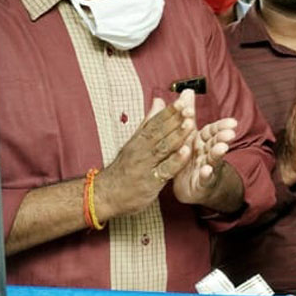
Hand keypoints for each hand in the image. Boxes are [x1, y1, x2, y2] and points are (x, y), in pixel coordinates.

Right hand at [99, 94, 195, 219]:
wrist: (105, 195)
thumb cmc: (125, 167)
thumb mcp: (134, 142)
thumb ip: (149, 122)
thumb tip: (159, 101)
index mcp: (139, 140)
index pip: (155, 123)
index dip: (169, 112)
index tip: (182, 101)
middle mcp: (141, 150)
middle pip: (159, 133)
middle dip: (175, 120)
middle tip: (189, 108)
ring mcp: (146, 166)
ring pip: (163, 148)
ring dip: (177, 136)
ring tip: (190, 124)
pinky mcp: (151, 182)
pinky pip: (165, 170)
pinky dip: (175, 160)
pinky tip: (185, 152)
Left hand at [172, 108, 238, 206]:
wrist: (191, 185)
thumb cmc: (192, 156)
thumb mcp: (189, 133)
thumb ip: (189, 112)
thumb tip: (187, 90)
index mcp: (202, 140)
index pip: (213, 130)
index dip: (221, 126)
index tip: (233, 122)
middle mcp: (206, 152)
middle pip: (215, 142)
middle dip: (222, 137)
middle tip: (230, 133)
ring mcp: (206, 167)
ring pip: (213, 159)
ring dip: (217, 153)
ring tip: (222, 148)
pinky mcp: (201, 182)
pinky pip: (203, 177)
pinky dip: (205, 174)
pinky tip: (206, 170)